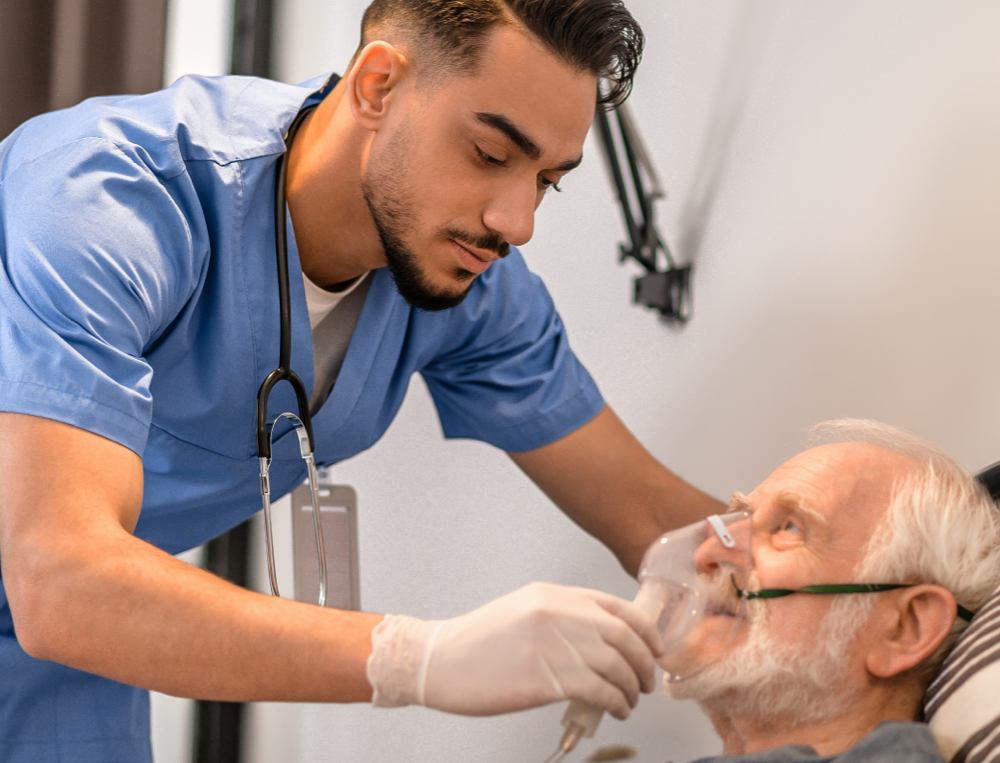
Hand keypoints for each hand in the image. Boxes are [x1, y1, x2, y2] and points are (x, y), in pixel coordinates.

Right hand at [366, 582, 663, 717]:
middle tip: (647, 680)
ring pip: (617, 666)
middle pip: (625, 636)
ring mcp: (554, 644)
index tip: (655, 648)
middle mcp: (560, 613)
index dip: (646, 631)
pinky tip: (614, 710)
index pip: (618, 606)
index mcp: (554, 595)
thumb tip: (605, 636)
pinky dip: (616, 703)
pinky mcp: (548, 678)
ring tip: (629, 701)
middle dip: (645, 662)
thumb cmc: (479, 642)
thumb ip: (564, 616)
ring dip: (632, 688)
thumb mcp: (525, 610)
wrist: (441, 660)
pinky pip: (601, 691)